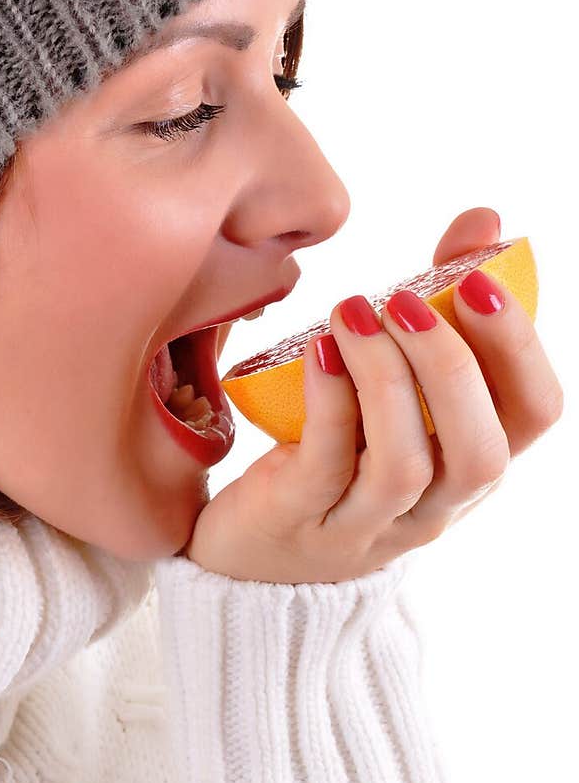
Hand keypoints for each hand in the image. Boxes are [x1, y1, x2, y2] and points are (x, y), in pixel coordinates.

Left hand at [182, 208, 564, 583]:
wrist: (249, 559)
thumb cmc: (333, 455)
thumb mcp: (393, 393)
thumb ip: (437, 308)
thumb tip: (482, 222)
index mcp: (468, 468)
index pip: (534, 416)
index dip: (520, 348)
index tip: (479, 280)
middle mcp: (432, 508)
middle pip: (480, 454)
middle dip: (453, 367)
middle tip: (408, 299)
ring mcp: (365, 525)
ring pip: (403, 465)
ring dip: (385, 379)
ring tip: (351, 312)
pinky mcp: (299, 524)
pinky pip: (324, 467)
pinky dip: (328, 403)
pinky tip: (317, 350)